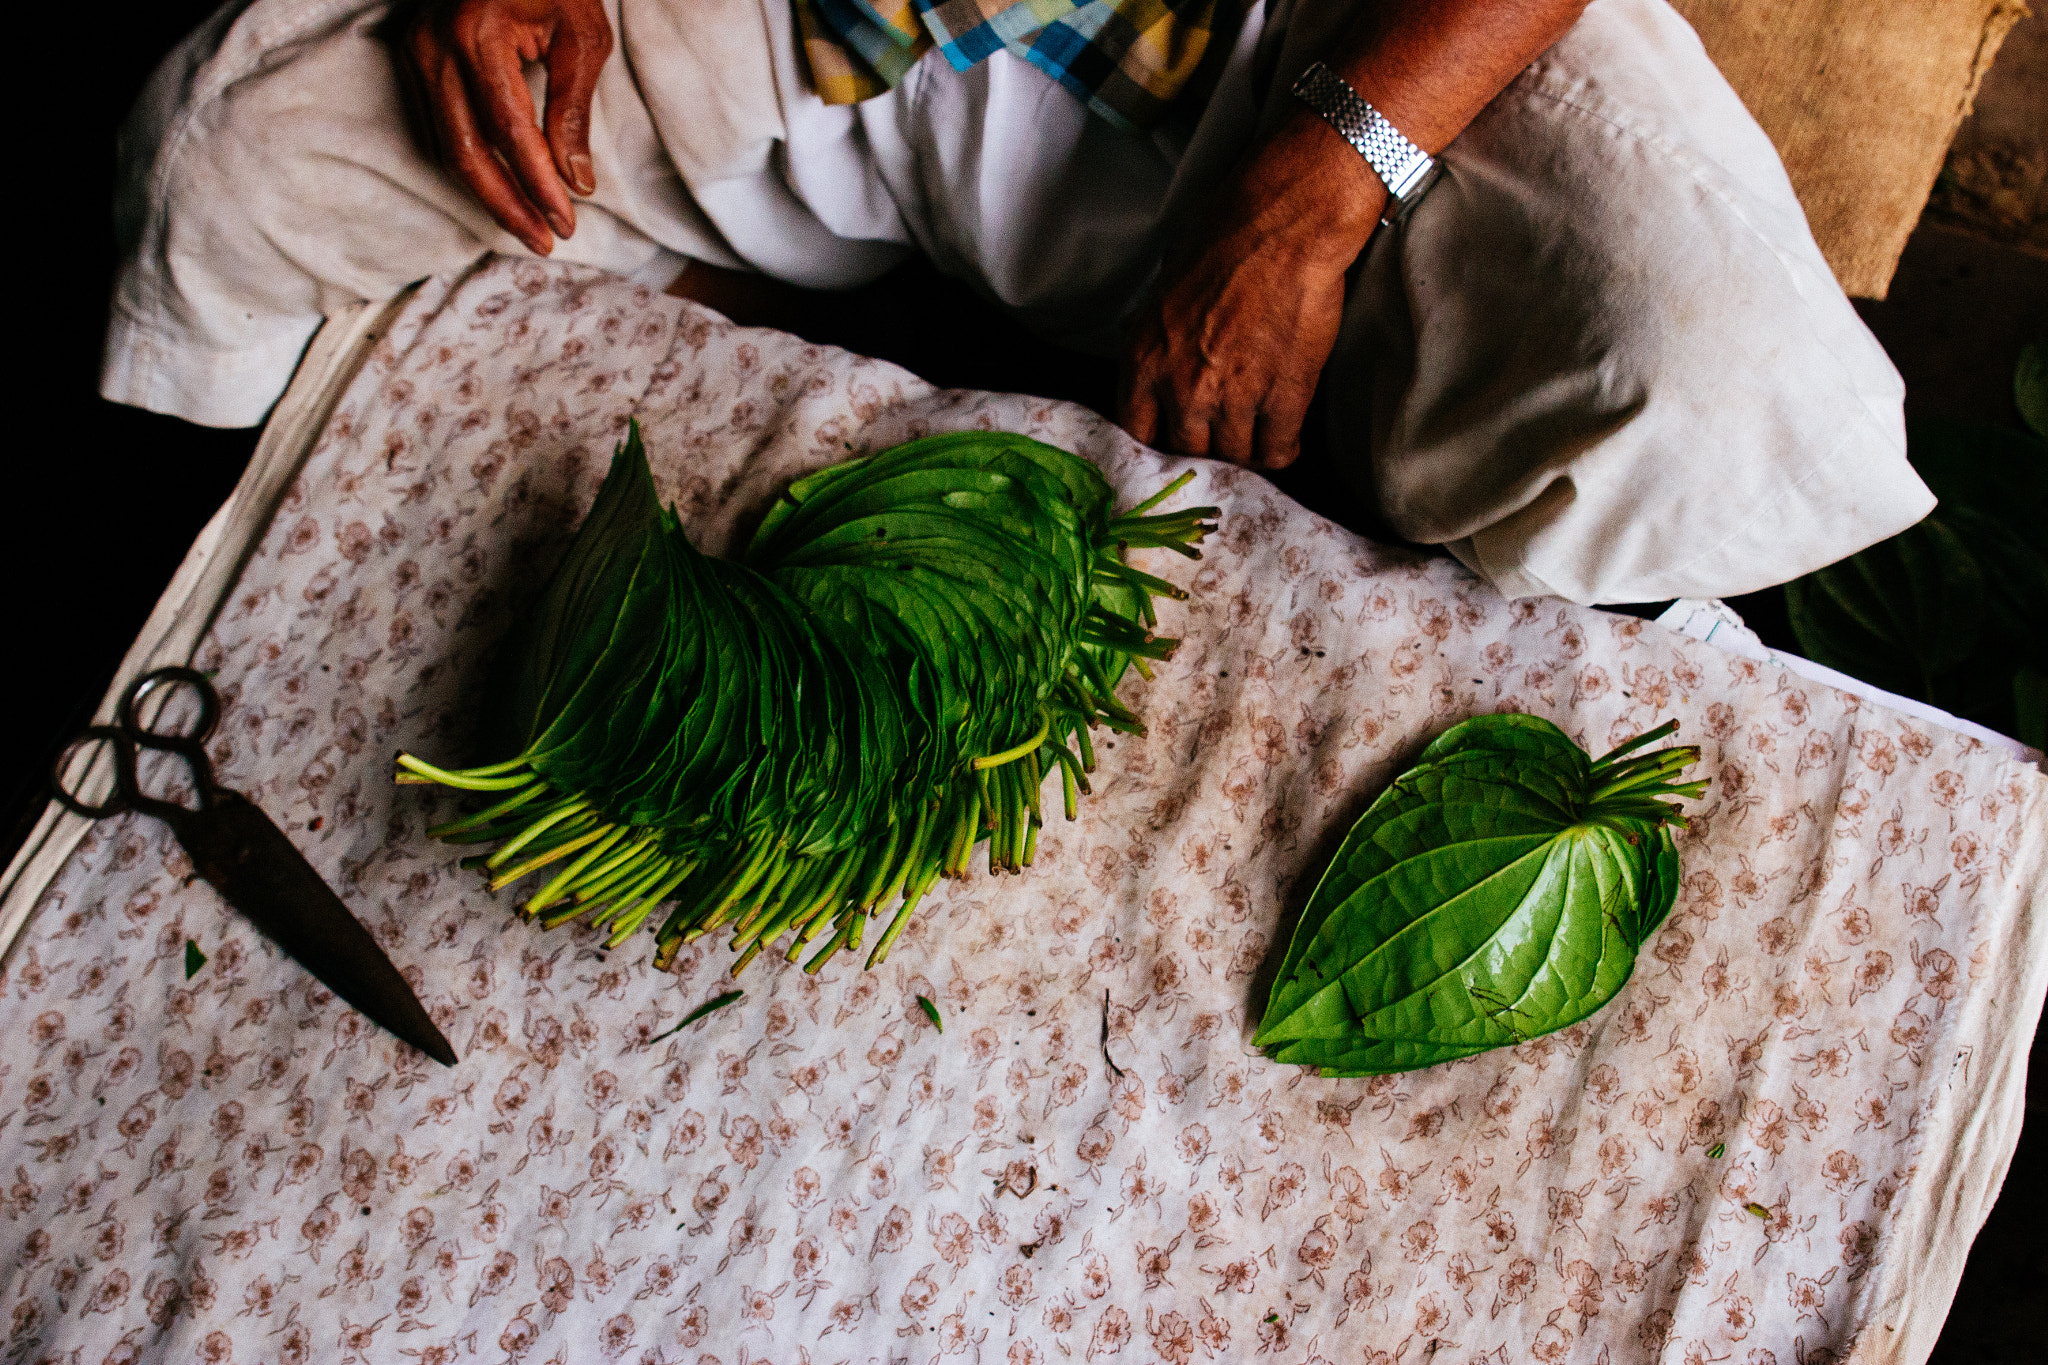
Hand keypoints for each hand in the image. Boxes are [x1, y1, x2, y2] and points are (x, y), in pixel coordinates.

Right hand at [400, 0, 613, 255]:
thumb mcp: (581, 36)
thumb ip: (572, 110)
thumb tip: (576, 183)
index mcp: (478, 35)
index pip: (510, 132)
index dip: (538, 184)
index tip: (566, 221)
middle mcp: (436, 47)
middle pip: (467, 153)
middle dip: (508, 206)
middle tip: (545, 241)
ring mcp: (417, 54)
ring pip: (448, 149)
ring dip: (489, 196)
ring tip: (530, 227)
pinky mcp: (413, 60)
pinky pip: (440, 131)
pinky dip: (473, 168)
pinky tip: (504, 193)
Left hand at [1119, 117, 1385, 469]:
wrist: (1286, 222)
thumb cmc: (1224, 236)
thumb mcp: (1164, 286)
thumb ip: (1158, 334)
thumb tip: (1159, 354)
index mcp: (1144, 357)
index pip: (1136, 431)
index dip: (1157, 439)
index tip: (1174, 437)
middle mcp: (1182, 386)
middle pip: (1186, 450)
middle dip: (1204, 447)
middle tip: (1221, 439)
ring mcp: (1234, 396)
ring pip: (1233, 456)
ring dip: (1244, 451)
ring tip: (1254, 439)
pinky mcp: (1283, 396)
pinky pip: (1276, 450)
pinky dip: (1280, 451)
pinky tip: (1284, 442)